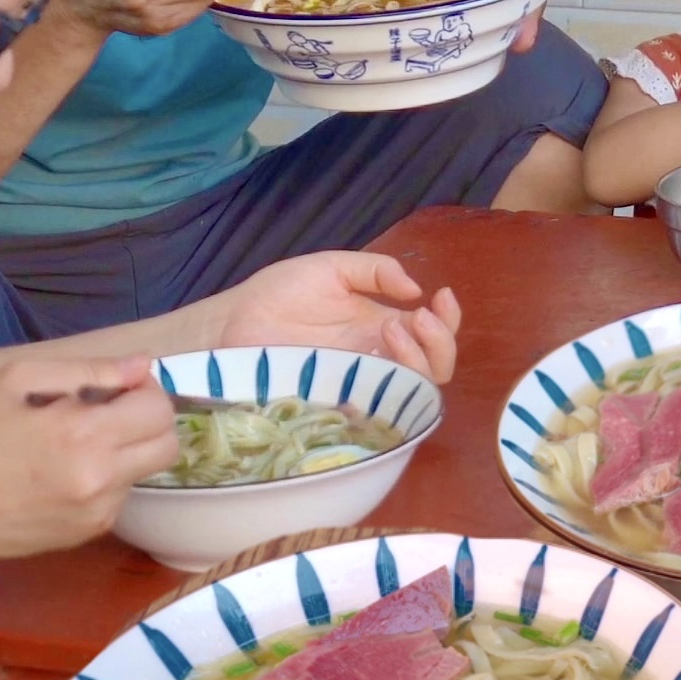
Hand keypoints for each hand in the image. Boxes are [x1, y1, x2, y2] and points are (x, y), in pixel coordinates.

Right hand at [0, 356, 176, 565]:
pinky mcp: (90, 532)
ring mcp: (98, 511)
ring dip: (127, 450)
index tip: (118, 388)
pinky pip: (119, 495)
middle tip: (110, 412)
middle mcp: (101, 478)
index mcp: (83, 435)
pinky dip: (105, 477)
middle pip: (168, 445)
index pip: (158, 410)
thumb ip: (86, 370)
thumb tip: (141, 366)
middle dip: (148, 421)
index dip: (145, 391)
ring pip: (145, 470)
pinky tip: (65, 471)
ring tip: (77, 442)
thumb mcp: (15, 381)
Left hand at [212, 252, 462, 381]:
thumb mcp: (331, 267)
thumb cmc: (277, 295)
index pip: (431, 332)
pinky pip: (378, 412)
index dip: (449, 319)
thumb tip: (414, 290)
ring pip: (414, 390)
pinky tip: (373, 361)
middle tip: (417, 317)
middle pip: (435, 367)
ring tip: (390, 327)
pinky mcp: (339, 404)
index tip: (441, 295)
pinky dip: (389, 391)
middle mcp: (377, 359)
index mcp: (380, 326)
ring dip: (417, 358)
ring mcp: (360, 384)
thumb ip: (373, 270)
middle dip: (440, 342)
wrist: (232, 323)